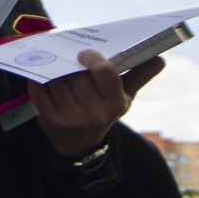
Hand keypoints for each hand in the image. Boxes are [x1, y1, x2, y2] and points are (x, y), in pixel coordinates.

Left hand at [28, 49, 165, 160]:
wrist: (81, 144)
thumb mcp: (124, 97)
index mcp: (115, 103)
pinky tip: (42, 76)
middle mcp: (95, 113)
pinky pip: (40, 92)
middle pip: (78, 75)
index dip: (94, 58)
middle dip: (71, 64)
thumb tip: (159, 59)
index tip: (86, 53)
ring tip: (56, 66)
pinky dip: (39, 81)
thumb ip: (139, 76)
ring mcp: (72, 118)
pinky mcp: (51, 121)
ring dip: (55, 70)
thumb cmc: (104, 111)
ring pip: (58, 81)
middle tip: (68, 58)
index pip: (106, 72)